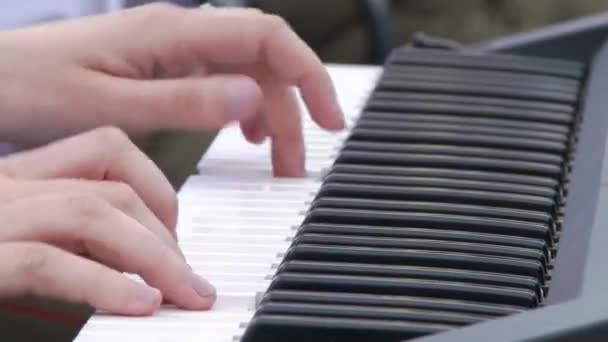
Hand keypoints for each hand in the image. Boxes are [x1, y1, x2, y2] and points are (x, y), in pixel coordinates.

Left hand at [0, 4, 343, 176]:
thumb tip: (250, 95)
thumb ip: (184, 100)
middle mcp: (179, 32)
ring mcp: (174, 48)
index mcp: (171, 32)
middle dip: (292, 110)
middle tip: (296, 165)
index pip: (267, 37)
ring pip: (247, 73)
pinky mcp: (165, 65)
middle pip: (264, 60)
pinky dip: (243, 109)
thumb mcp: (109, 105)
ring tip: (274, 160)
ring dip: (271, 114)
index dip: (309, 74)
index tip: (330, 119)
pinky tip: (242, 135)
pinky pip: (222, 81)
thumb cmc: (30, 87)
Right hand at [0, 127, 214, 315]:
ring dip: (152, 255)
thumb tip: (139, 273)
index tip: (176, 239)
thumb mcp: (22, 252)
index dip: (158, 193)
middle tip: (189, 279)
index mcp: (20, 178)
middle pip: (113, 188)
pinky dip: (105, 284)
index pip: (108, 152)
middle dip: (165, 235)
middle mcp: (6, 187)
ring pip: (92, 212)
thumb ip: (74, 249)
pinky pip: (48, 262)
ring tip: (180, 292)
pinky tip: (141, 303)